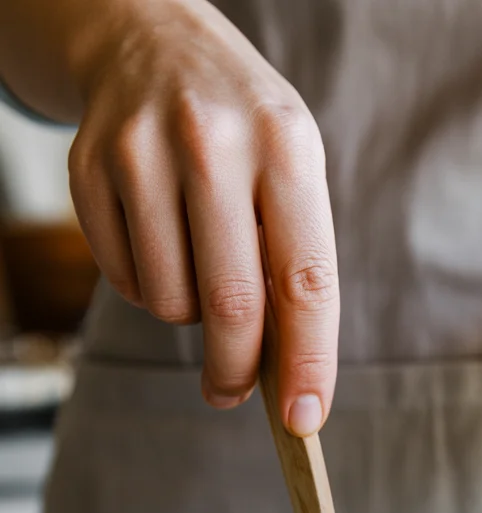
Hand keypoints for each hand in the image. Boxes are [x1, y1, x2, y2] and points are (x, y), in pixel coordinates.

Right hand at [67, 0, 336, 432]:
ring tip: (200, 271)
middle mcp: (213, 141)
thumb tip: (287, 375)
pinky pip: (124, 281)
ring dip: (190, 317)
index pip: (304, 281)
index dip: (307, 361)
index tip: (303, 418)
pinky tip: (161, 245)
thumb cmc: (243, 133)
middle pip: (230, 304)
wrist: (151, 40)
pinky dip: (148, 289)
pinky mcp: (88, 167)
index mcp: (286, 146)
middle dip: (236, 370)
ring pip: (169, 302)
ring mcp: (142, 150)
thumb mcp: (291, 172)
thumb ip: (294, 262)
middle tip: (232, 393)